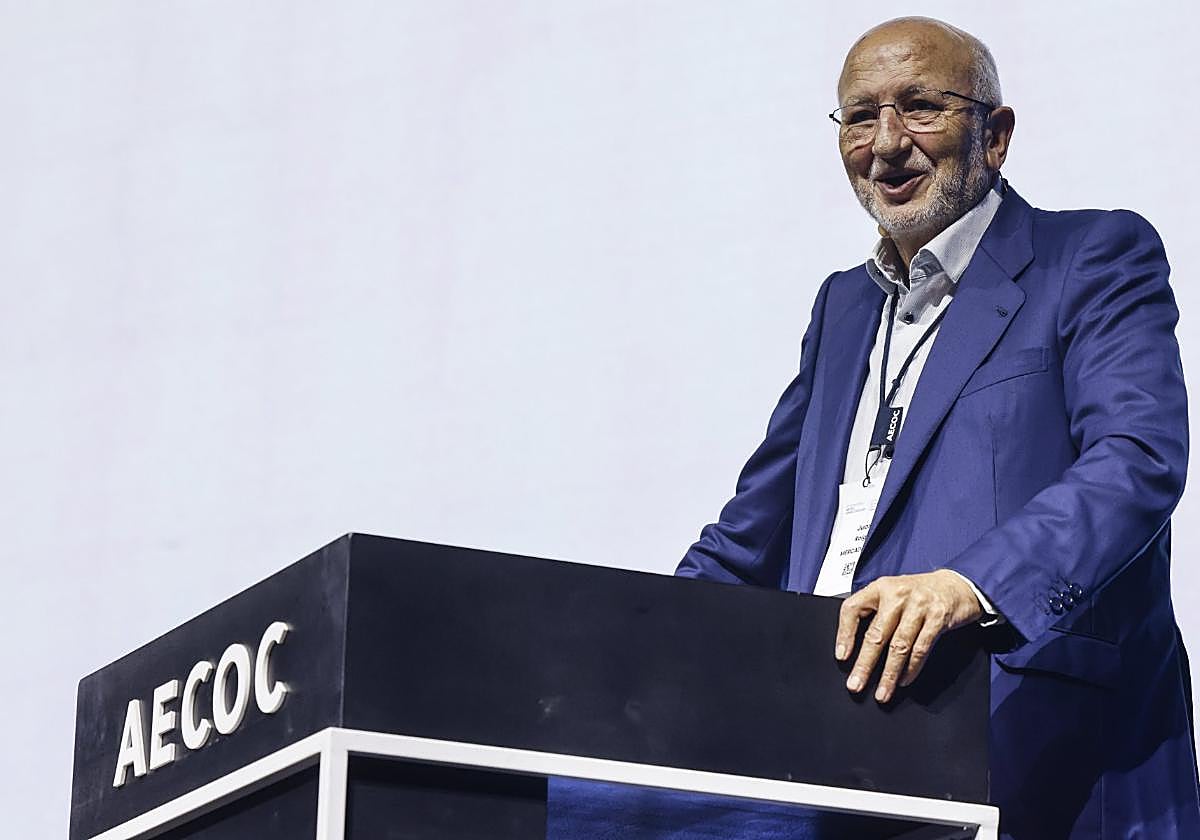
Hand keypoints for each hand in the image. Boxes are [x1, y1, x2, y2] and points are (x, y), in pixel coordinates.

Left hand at [834, 570, 983, 703]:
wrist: (956, 585)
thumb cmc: (918, 593)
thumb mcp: (892, 593)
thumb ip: (875, 612)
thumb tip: (854, 646)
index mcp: (880, 587)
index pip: (853, 609)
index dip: (844, 634)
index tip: (841, 656)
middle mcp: (897, 595)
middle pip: (876, 634)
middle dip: (864, 664)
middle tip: (856, 684)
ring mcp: (919, 606)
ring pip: (899, 646)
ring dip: (889, 674)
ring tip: (882, 692)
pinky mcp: (938, 618)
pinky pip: (921, 648)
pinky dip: (911, 668)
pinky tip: (903, 680)